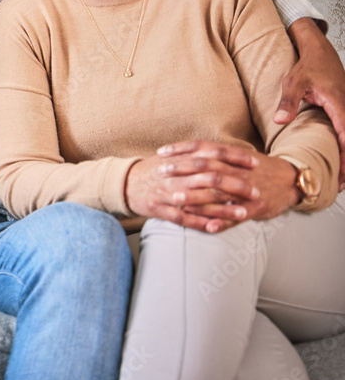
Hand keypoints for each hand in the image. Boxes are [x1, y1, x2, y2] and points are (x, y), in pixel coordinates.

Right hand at [127, 141, 259, 232]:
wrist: (124, 183)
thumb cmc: (153, 170)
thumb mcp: (172, 156)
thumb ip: (194, 153)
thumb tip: (222, 151)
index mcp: (179, 158)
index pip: (211, 153)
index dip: (234, 157)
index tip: (254, 162)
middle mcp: (175, 174)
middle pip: (210, 178)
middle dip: (235, 185)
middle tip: (255, 191)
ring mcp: (168, 193)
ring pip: (201, 201)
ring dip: (224, 208)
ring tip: (245, 213)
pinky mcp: (161, 210)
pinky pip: (184, 219)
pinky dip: (201, 224)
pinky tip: (218, 229)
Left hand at [166, 142, 300, 221]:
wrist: (291, 180)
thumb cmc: (257, 168)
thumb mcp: (236, 156)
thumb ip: (214, 154)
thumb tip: (186, 152)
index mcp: (231, 156)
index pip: (202, 148)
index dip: (181, 149)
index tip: (161, 152)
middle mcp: (237, 170)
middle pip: (206, 168)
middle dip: (182, 170)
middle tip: (161, 173)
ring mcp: (247, 189)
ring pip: (219, 193)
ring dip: (197, 196)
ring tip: (177, 199)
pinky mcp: (257, 207)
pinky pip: (238, 216)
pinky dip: (223, 222)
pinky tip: (208, 228)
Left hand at [280, 18, 344, 188]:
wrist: (320, 53)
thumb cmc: (308, 67)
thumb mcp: (294, 83)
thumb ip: (288, 102)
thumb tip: (280, 120)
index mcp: (340, 105)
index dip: (344, 159)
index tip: (339, 176)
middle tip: (337, 187)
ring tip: (338, 182)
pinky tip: (340, 164)